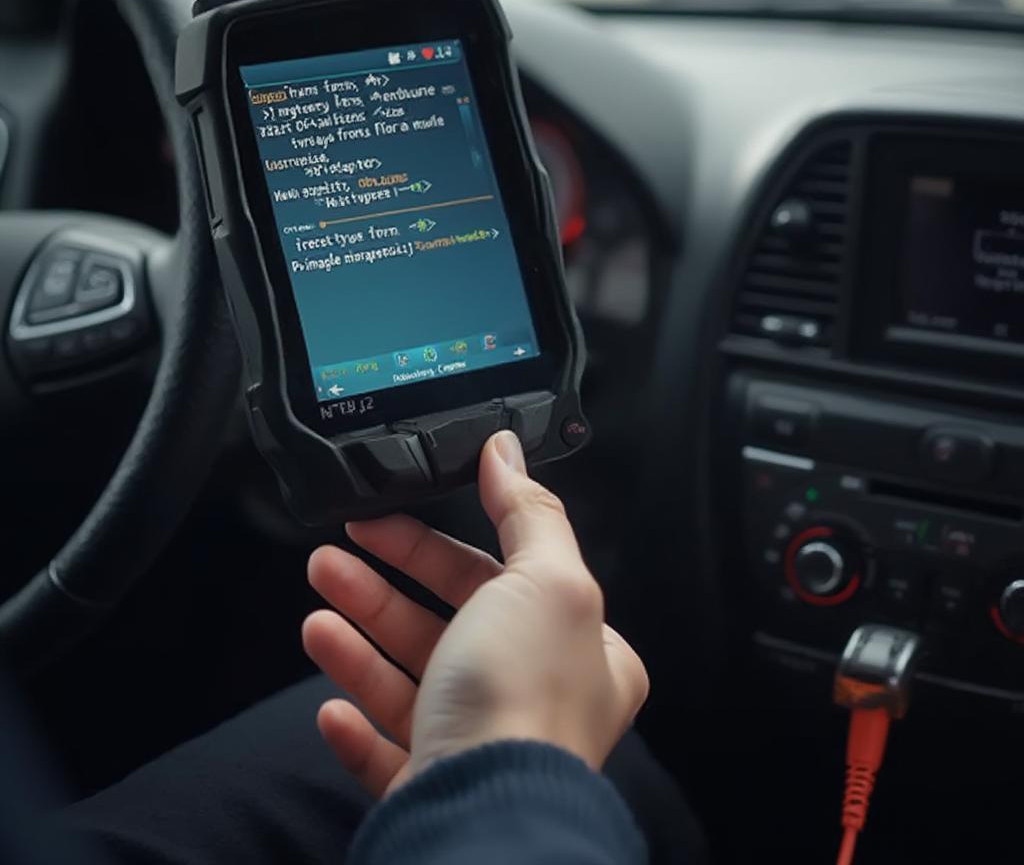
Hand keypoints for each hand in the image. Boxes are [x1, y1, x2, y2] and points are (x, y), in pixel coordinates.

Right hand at [302, 430, 648, 798]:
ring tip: (316, 616)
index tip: (381, 520)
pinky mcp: (437, 791)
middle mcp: (537, 699)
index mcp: (580, 649)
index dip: (432, 546)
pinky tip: (330, 707)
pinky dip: (357, 727)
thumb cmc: (525, 700)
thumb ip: (527, 512)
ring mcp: (482, 747)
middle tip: (329, 559)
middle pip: (445, 625)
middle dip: (381, 589)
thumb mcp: (546, 580)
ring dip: (359, 647)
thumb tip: (506, 453)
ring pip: (410, 685)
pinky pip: (388, 753)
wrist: (482, 822)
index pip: (496, 577)